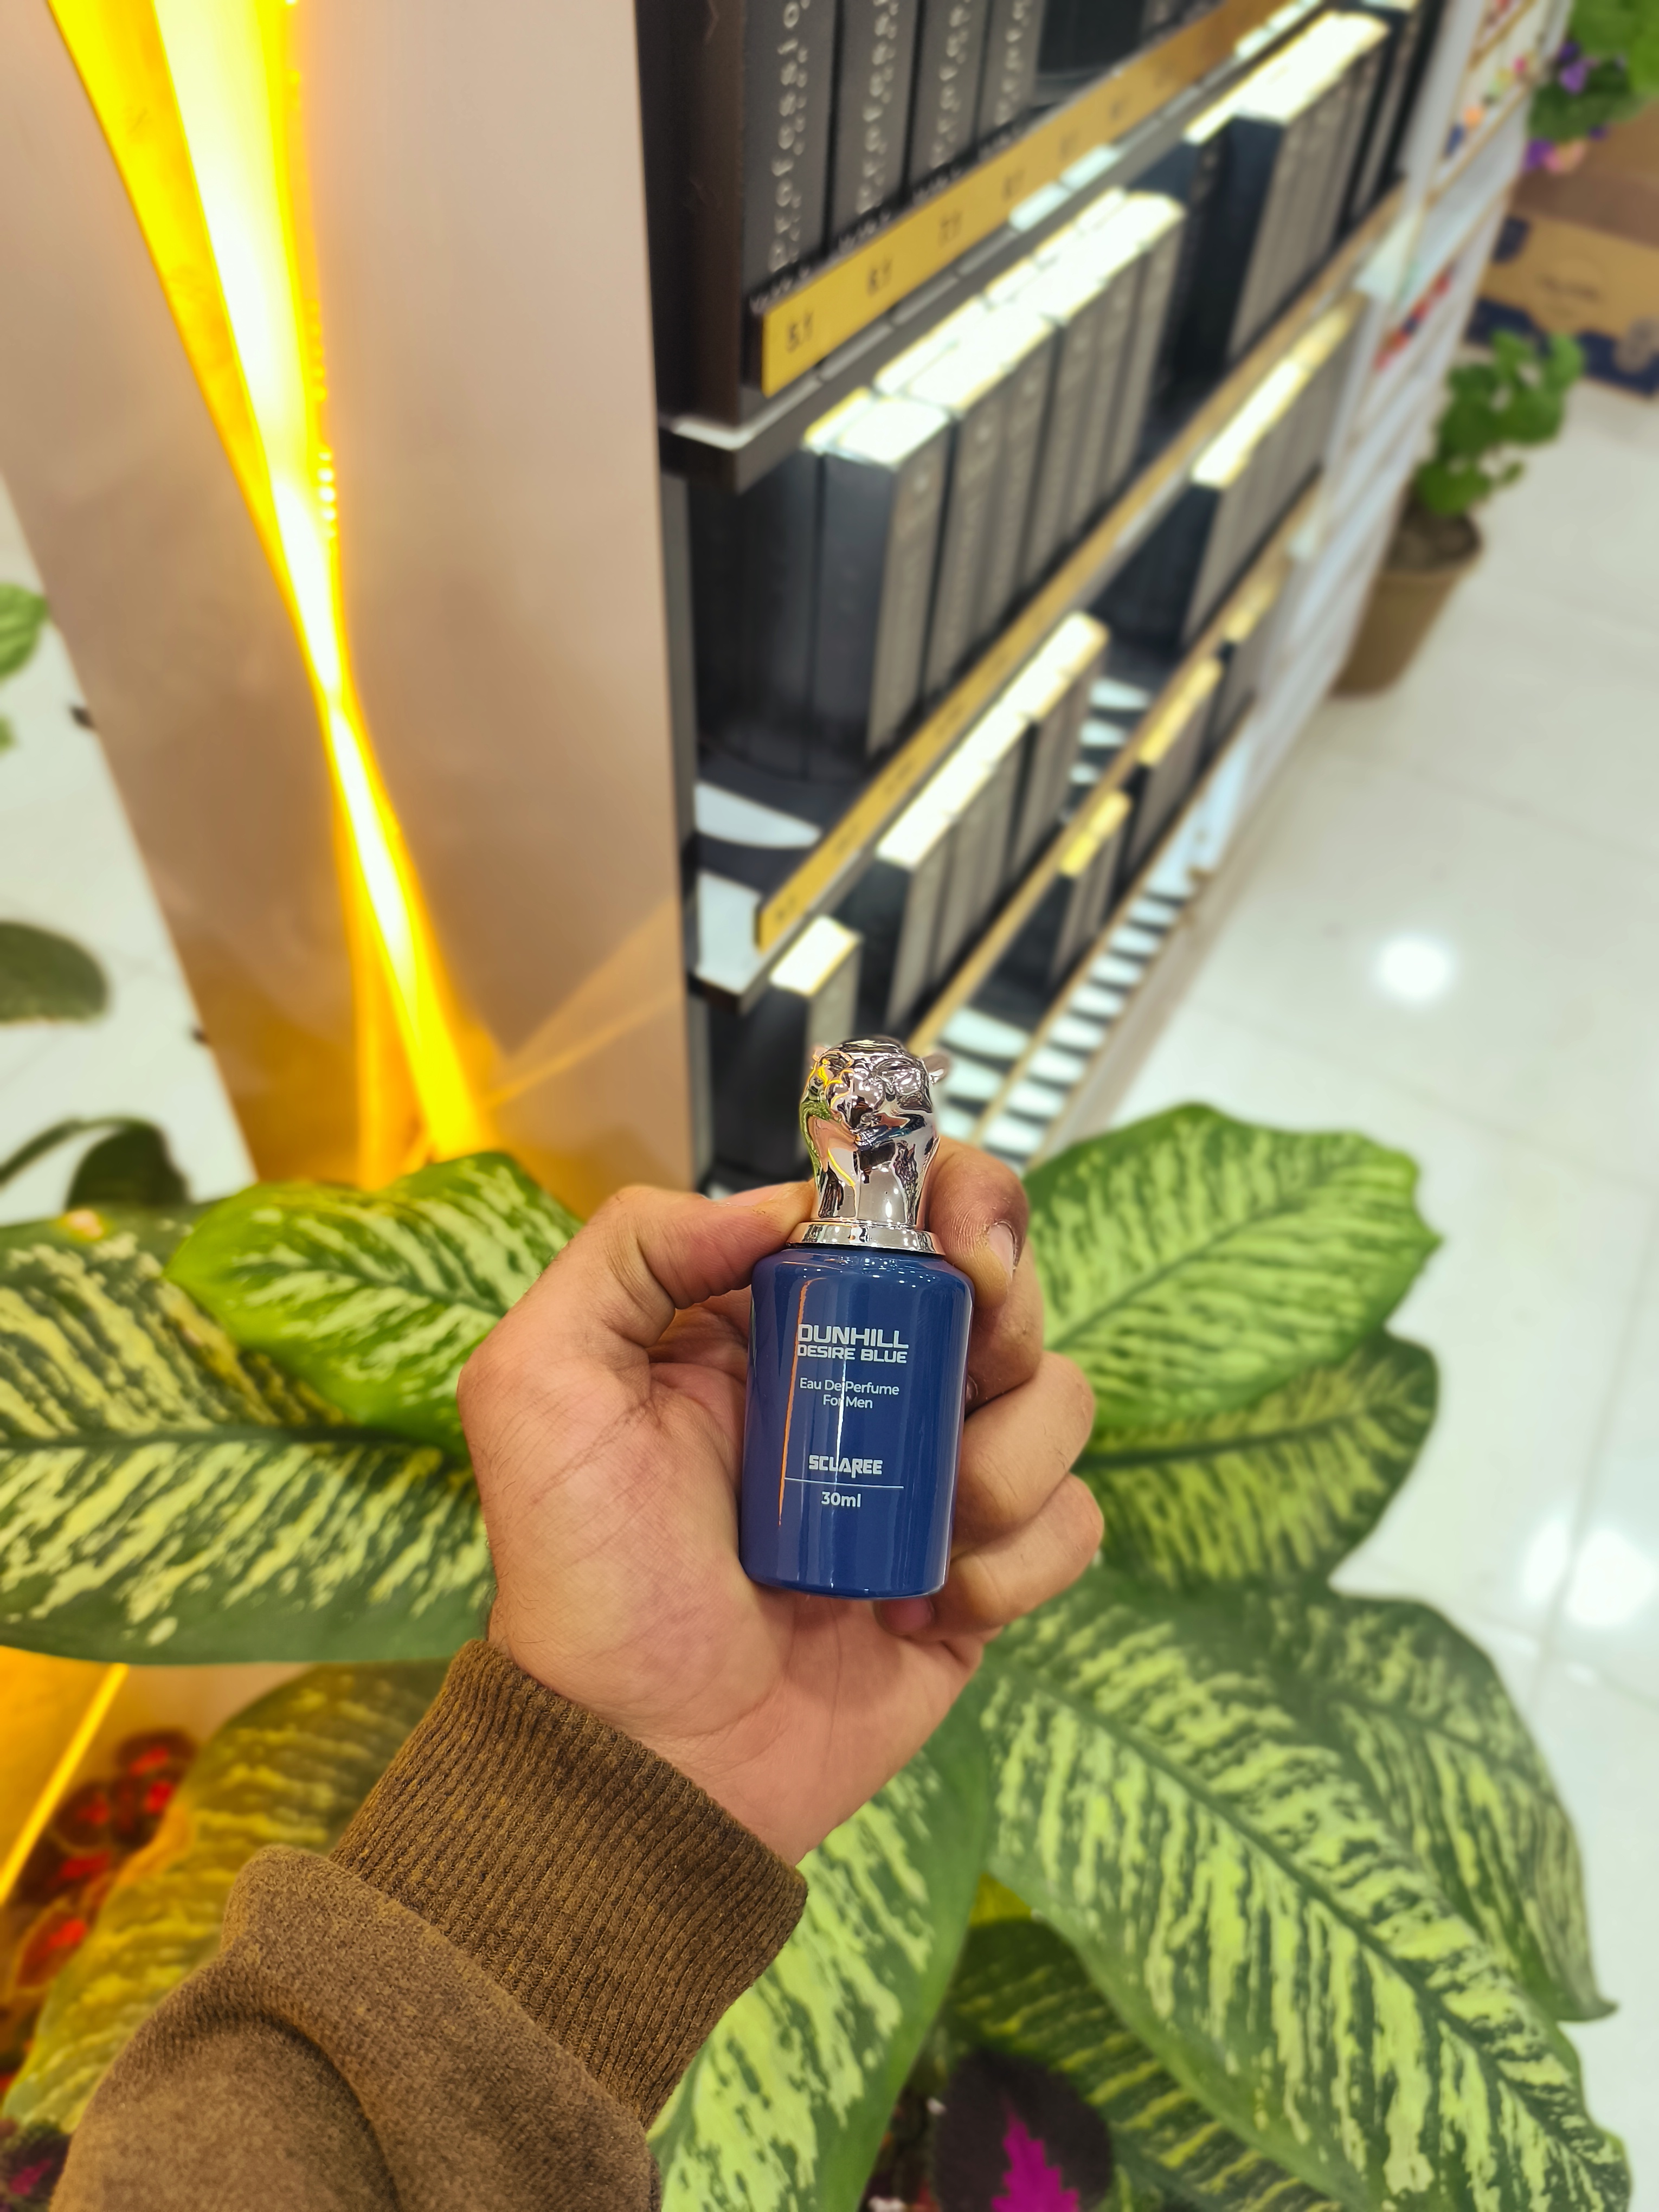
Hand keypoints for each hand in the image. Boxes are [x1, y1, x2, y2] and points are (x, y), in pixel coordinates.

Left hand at [458, 1146, 1099, 1863]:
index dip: (958, 1201)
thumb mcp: (540, 1385)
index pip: (902, 1211)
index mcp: (777, 1323)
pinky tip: (929, 1607)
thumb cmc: (583, 1578)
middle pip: (1005, 1287)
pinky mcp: (978, 1578)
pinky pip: (1071, 1524)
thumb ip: (630, 1250)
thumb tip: (780, 1207)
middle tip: (969, 1361)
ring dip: (1011, 1457)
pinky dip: (1023, 1560)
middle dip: (1009, 1314)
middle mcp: (868, 1385)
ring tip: (928, 1533)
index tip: (957, 1248)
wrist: (641, 1761)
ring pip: (1058, 1400)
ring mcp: (930, 1482)